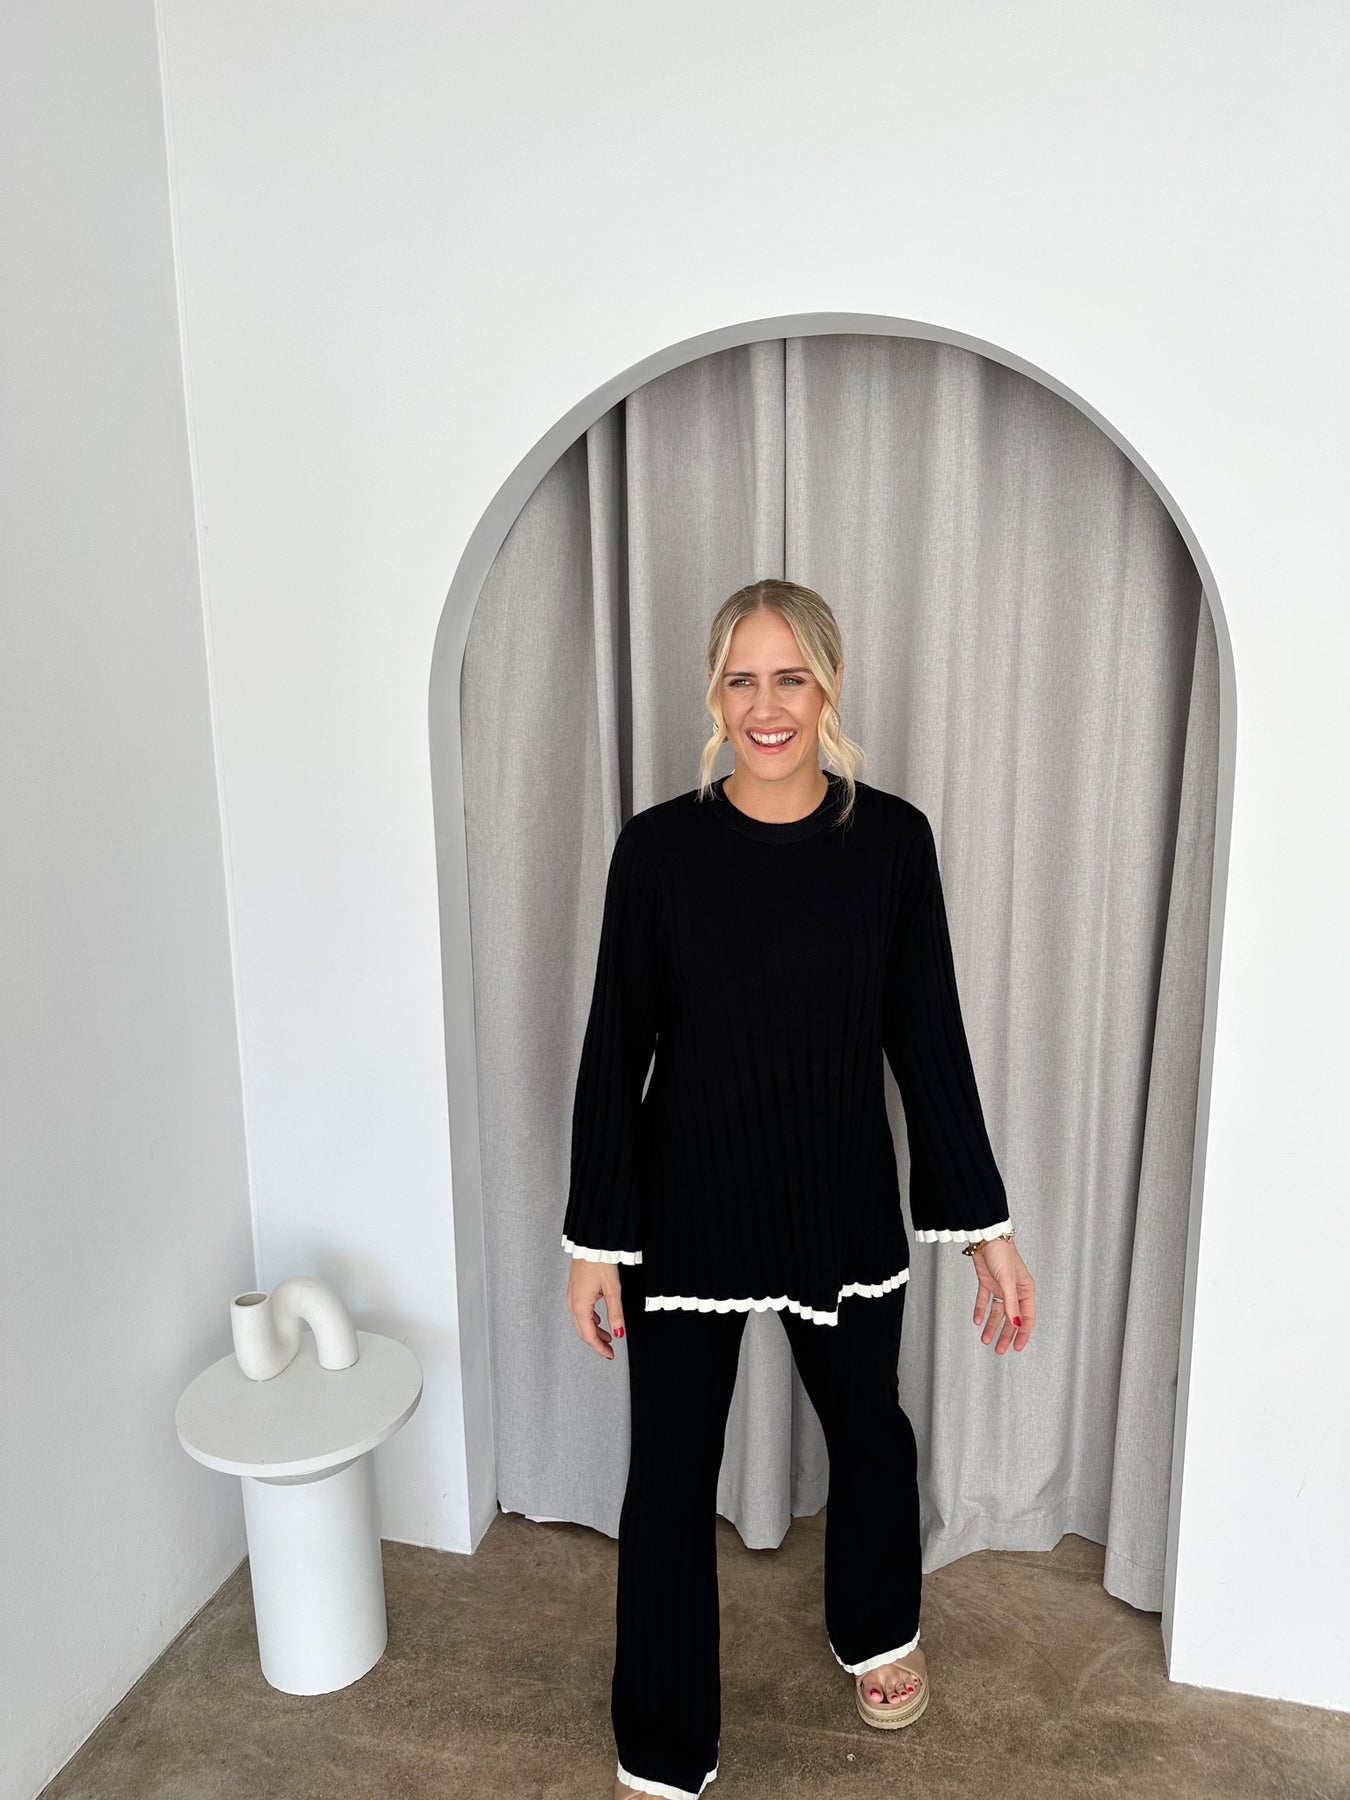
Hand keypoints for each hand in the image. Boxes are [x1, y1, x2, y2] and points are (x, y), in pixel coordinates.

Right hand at [566, 1258, 626, 1360]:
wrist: (591, 1244)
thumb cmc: (600, 1262)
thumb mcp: (613, 1290)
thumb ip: (616, 1314)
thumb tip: (618, 1332)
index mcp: (580, 1306)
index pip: (589, 1335)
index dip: (600, 1348)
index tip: (610, 1355)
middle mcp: (573, 1303)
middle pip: (583, 1331)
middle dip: (597, 1343)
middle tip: (609, 1350)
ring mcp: (572, 1297)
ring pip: (581, 1322)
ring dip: (594, 1332)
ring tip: (608, 1336)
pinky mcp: (574, 1291)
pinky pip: (580, 1312)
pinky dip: (590, 1321)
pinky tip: (599, 1320)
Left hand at [967, 1237, 1033, 1352]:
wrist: (985, 1237)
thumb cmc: (1003, 1253)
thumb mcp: (1007, 1282)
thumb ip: (1011, 1305)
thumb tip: (1017, 1324)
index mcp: (1025, 1290)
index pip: (1026, 1318)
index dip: (1022, 1334)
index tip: (1017, 1347)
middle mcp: (1014, 1290)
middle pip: (1011, 1318)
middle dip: (1005, 1334)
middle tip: (999, 1349)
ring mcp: (1000, 1286)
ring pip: (997, 1312)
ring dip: (991, 1325)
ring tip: (985, 1339)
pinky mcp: (987, 1282)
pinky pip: (984, 1301)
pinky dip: (980, 1310)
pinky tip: (977, 1320)